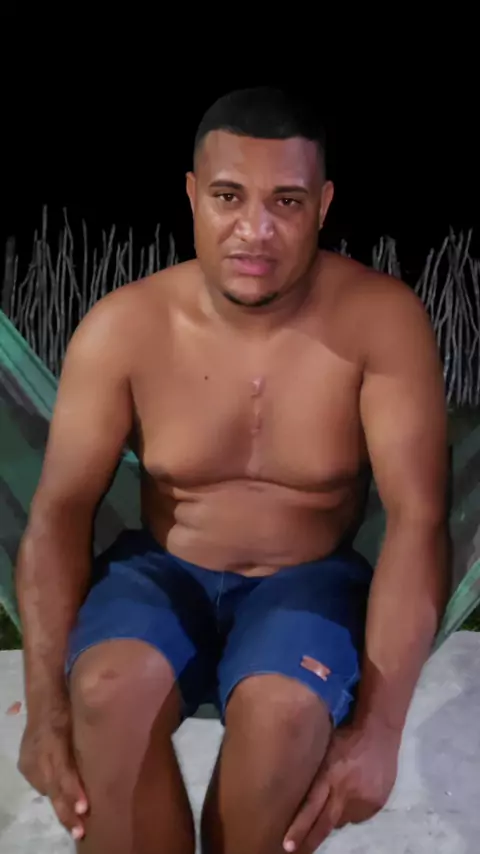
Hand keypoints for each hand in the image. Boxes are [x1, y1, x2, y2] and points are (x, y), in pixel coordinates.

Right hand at [18, 704, 87, 840]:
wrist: (44, 698)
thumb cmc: (70, 708)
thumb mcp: (81, 725)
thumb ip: (87, 748)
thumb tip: (106, 771)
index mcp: (54, 741)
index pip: (64, 773)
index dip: (74, 792)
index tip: (84, 809)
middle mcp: (39, 754)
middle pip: (54, 788)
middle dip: (67, 811)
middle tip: (80, 830)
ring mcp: (29, 760)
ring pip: (47, 790)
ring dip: (61, 806)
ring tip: (75, 825)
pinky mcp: (25, 764)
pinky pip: (40, 784)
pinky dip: (53, 793)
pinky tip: (63, 803)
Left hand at [283, 722, 400, 852]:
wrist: (379, 730)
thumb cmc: (345, 736)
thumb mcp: (325, 751)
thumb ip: (318, 776)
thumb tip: (304, 797)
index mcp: (330, 774)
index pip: (311, 807)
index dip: (299, 828)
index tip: (288, 846)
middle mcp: (346, 790)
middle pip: (325, 823)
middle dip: (309, 839)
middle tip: (296, 851)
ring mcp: (363, 799)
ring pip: (343, 820)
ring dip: (335, 815)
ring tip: (338, 796)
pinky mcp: (377, 803)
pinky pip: (359, 815)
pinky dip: (352, 810)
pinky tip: (355, 793)